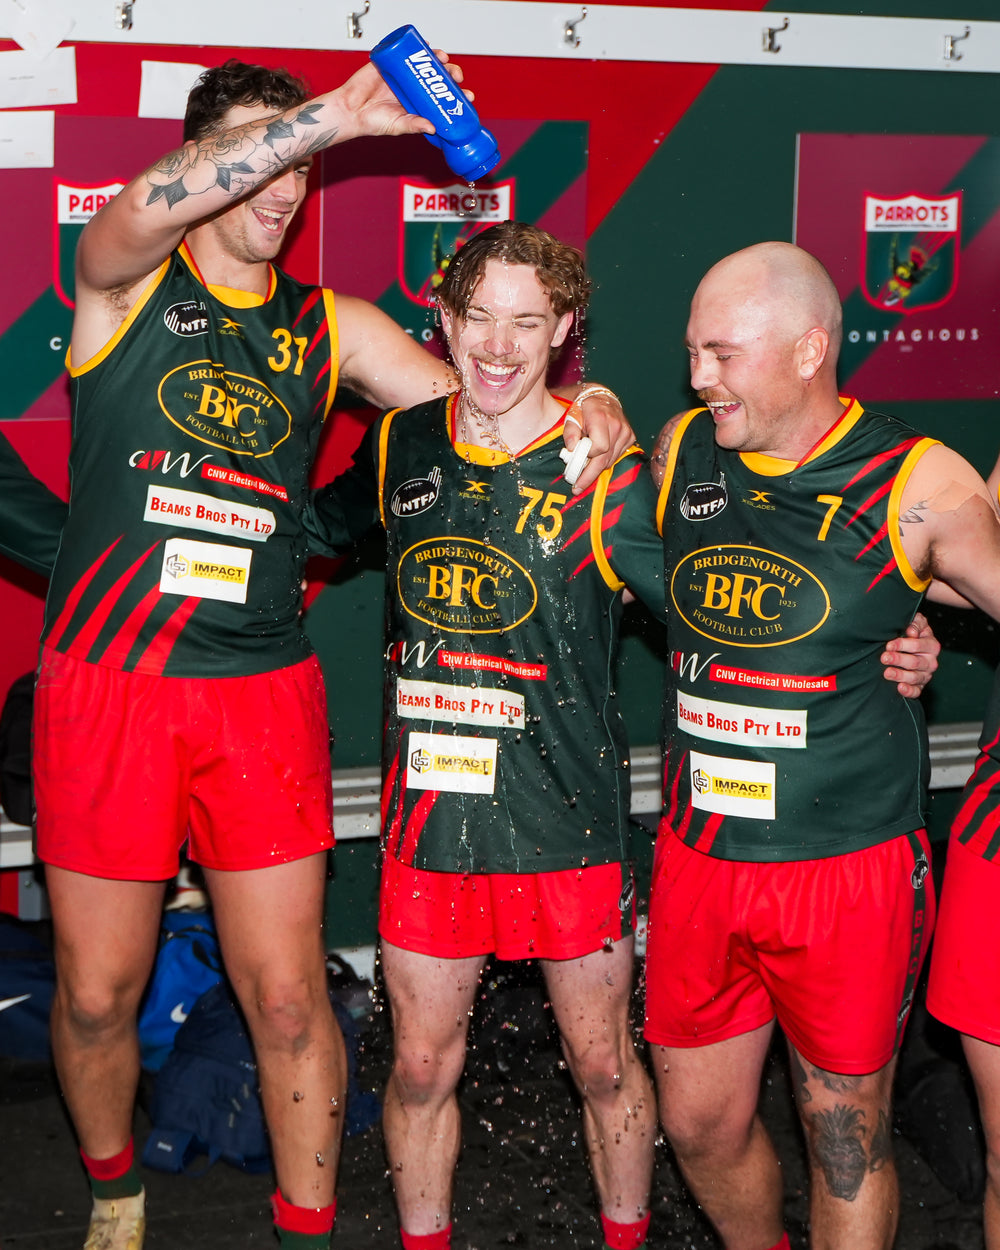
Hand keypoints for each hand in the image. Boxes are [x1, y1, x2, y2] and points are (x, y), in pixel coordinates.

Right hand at [340, 57, 470, 139]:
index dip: (456, 95)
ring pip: (425, 62)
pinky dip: (417, 46)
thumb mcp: (399, 126)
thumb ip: (415, 125)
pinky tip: (428, 46)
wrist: (350, 111)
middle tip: (457, 77)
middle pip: (438, 77)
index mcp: (419, 103)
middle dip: (451, 74)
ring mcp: (403, 73)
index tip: (468, 96)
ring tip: (444, 60)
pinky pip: (405, 50)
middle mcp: (413, 87)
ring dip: (438, 58)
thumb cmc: (373, 122)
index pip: (443, 97)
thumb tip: (432, 127)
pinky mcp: (390, 62)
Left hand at [563, 387, 635, 493]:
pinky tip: (596, 460)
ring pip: (611, 460)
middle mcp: (617, 426)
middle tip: (577, 487)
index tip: (574, 462)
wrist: (602, 398)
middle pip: (605, 459)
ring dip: (597, 468)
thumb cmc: (584, 408)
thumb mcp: (572, 415)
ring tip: (584, 473)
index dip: (586, 456)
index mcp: (601, 418)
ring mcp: (626, 432)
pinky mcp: (630, 437)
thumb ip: (570, 431)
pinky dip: (605, 460)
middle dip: (590, 475)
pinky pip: (617, 456)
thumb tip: (571, 448)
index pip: (599, 448)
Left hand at [881, 611, 939, 697]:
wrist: (911, 647)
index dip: (903, 645)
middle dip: (898, 659)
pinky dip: (909, 691)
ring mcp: (925, 675)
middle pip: (915, 662)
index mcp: (931, 645)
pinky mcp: (920, 686)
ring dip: (900, 675)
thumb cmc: (911, 633)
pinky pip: (916, 691)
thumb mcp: (917, 623)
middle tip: (884, 658)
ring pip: (914, 677)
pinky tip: (899, 687)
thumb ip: (916, 623)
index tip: (889, 645)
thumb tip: (911, 631)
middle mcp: (931, 661)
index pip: (918, 645)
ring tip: (887, 673)